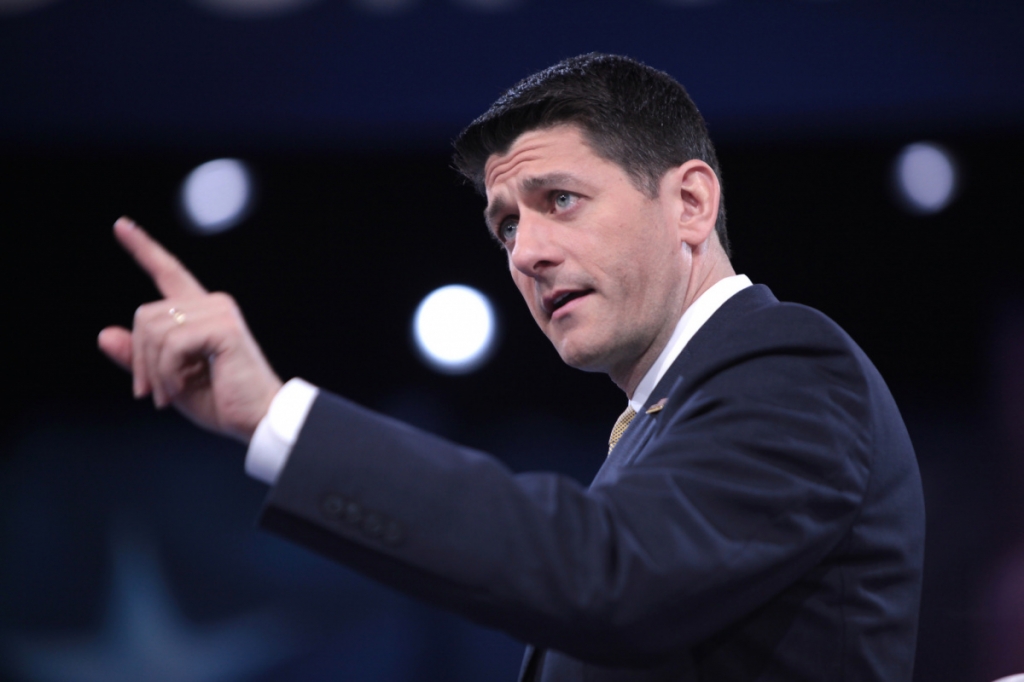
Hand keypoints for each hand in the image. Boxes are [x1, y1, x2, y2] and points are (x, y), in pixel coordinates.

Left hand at [98, 217, 282, 442]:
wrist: (259, 419)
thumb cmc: (222, 401)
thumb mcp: (170, 380)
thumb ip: (140, 358)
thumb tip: (103, 334)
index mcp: (202, 312)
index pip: (168, 273)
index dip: (143, 249)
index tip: (121, 225)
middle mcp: (213, 304)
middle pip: (145, 315)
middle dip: (140, 358)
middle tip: (149, 393)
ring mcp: (220, 312)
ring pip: (154, 330)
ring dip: (153, 371)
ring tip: (168, 395)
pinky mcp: (224, 328)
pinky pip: (171, 344)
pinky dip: (166, 373)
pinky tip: (180, 389)